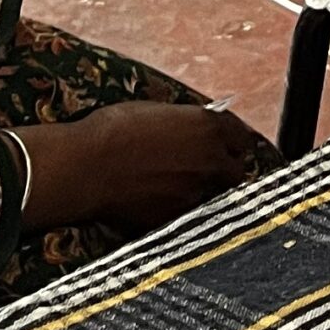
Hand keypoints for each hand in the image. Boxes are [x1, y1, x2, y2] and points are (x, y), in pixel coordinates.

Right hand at [14, 102, 261, 235]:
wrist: (88, 165)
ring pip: (214, 196)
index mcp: (209, 126)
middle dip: (225, 171)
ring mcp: (195, 191)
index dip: (233, 143)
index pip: (241, 137)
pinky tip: (163, 204)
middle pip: (235, 171)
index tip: (226, 146)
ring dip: (204, 192)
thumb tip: (195, 130)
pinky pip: (188, 215)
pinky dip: (180, 210)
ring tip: (181, 189)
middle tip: (208, 171)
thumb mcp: (160, 112)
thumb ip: (188, 124)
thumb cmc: (116, 129)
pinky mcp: (175, 217)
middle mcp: (211, 159)